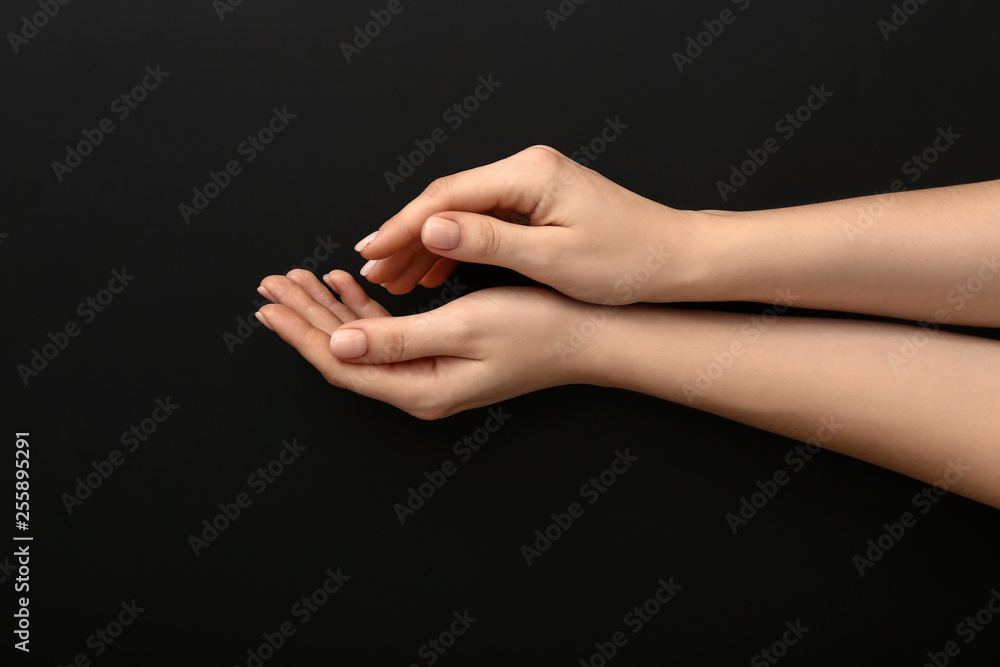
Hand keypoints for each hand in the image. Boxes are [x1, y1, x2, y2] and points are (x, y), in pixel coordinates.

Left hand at [255, 269, 610, 418]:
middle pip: (343, 353)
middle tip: (272, 283)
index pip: (340, 362)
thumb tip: (338, 345)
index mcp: (418, 388)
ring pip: (361, 342)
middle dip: (306, 315)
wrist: (587, 336)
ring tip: (298, 279)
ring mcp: (429, 375)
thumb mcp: (462, 328)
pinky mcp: (442, 357)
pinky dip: (364, 308)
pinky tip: (349, 286)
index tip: (270, 302)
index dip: (301, 331)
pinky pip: (388, 334)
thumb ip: (396, 340)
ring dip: (330, 309)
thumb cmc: (535, 329)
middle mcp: (418, 388)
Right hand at [355, 145, 709, 304]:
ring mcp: (532, 183)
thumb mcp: (554, 259)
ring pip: (462, 211)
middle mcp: (527, 169)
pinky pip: (483, 220)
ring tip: (395, 278)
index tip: (369, 250)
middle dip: (406, 236)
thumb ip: (488, 242)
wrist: (675, 258)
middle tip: (373, 269)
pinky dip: (456, 246)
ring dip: (427, 244)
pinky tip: (435, 272)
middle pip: (448, 199)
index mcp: (529, 175)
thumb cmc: (627, 261)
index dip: (401, 226)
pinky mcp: (537, 201)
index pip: (447, 197)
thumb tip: (431, 229)